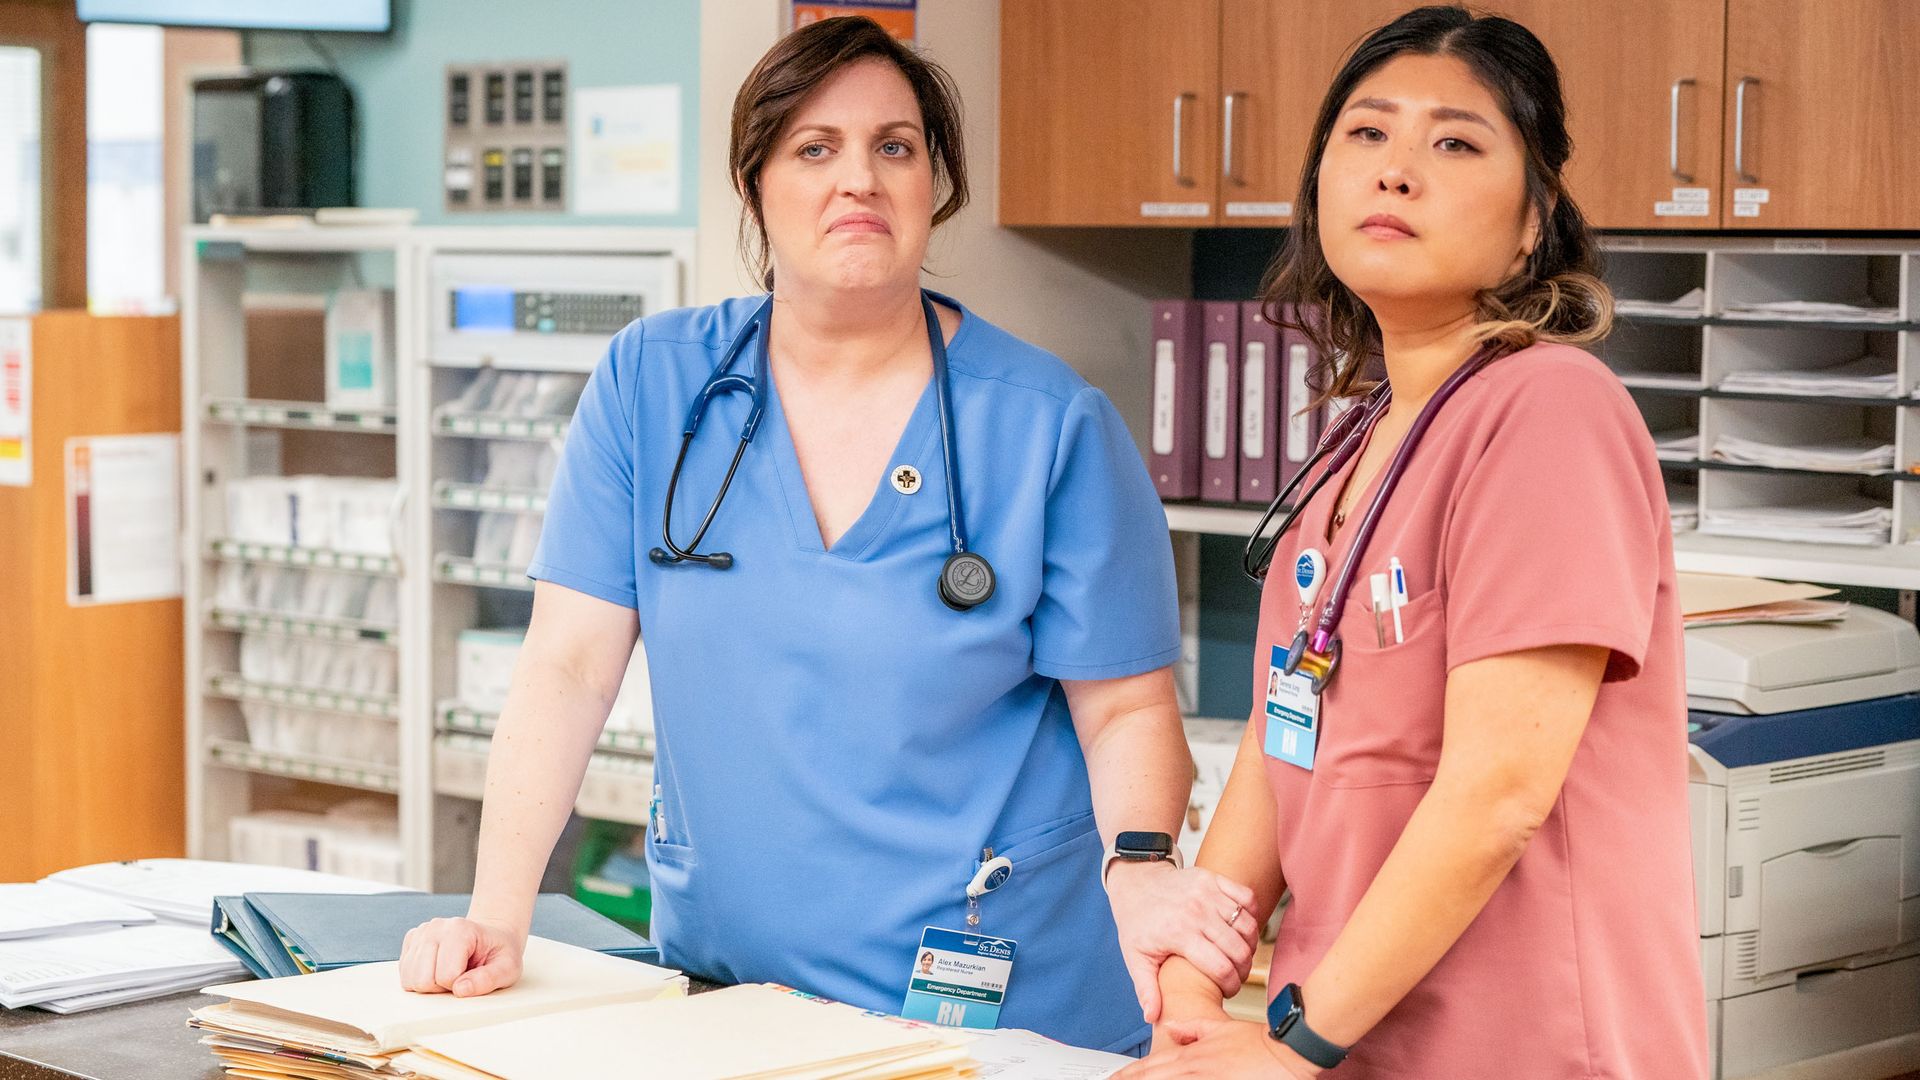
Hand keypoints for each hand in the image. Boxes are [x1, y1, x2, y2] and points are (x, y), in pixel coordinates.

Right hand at [398, 915, 526, 996]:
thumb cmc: (498, 952)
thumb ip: (489, 979)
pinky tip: (437, 969)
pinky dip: (420, 979)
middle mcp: (435, 927)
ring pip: (410, 980)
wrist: (489, 937)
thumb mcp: (508, 968)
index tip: (472, 974)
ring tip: (450, 972)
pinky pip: (405, 975)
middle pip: (423, 980)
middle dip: (442, 987)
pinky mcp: (410, 942)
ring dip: (430, 984)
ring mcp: (420, 933)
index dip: (461, 986)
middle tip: (460, 975)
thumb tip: (461, 990)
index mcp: (459, 930)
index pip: (446, 977)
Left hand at [1105, 861, 1258, 1021]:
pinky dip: (1251, 914)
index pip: (1221, 968)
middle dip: (1244, 969)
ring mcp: (1207, 892)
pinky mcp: (1213, 879)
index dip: (1231, 985)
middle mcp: (1196, 912)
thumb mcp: (1135, 957)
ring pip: (1248, 925)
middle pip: (1239, 949)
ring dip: (1250, 944)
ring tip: (1240, 954)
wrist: (1136, 881)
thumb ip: (1146, 988)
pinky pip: (1247, 897)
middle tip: (1236, 975)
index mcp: (1179, 934)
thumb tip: (1154, 1017)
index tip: (1228, 990)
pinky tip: (1241, 928)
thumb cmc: (1137, 921)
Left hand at [1118, 1017, 1319, 1078]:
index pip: (1151, 1067)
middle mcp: (1195, 1068)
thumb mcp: (1220, 1028)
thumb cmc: (1256, 1041)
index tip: (1112, 1079)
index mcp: (1191, 1054)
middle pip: (1154, 1079)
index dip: (1129, 1074)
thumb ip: (1193, 1028)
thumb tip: (1170, 1028)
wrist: (1287, 1048)